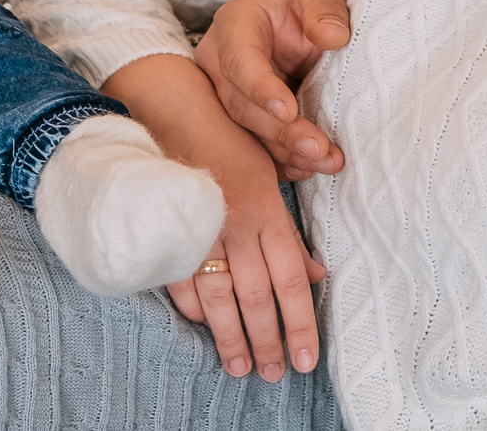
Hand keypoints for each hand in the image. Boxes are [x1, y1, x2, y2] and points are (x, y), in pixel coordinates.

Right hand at [165, 130, 327, 381]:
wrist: (179, 112)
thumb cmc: (233, 147)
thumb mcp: (271, 180)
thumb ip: (289, 233)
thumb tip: (316, 275)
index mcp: (268, 212)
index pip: (291, 278)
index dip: (301, 321)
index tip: (308, 357)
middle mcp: (237, 225)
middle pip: (257, 296)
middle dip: (268, 340)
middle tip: (276, 373)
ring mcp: (201, 231)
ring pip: (219, 297)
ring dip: (231, 337)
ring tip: (240, 367)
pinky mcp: (170, 232)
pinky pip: (181, 281)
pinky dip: (192, 309)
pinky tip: (204, 329)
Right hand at [194, 0, 353, 180]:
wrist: (299, 30)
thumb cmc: (308, 10)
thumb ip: (325, 10)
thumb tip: (333, 36)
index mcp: (235, 25)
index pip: (239, 60)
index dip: (261, 88)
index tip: (289, 110)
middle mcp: (220, 63)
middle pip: (241, 105)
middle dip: (280, 131)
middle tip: (317, 148)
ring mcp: (226, 96)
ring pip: (247, 133)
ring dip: (286, 152)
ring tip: (326, 162)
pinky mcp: (239, 122)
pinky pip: (253, 150)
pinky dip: (282, 163)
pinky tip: (308, 169)